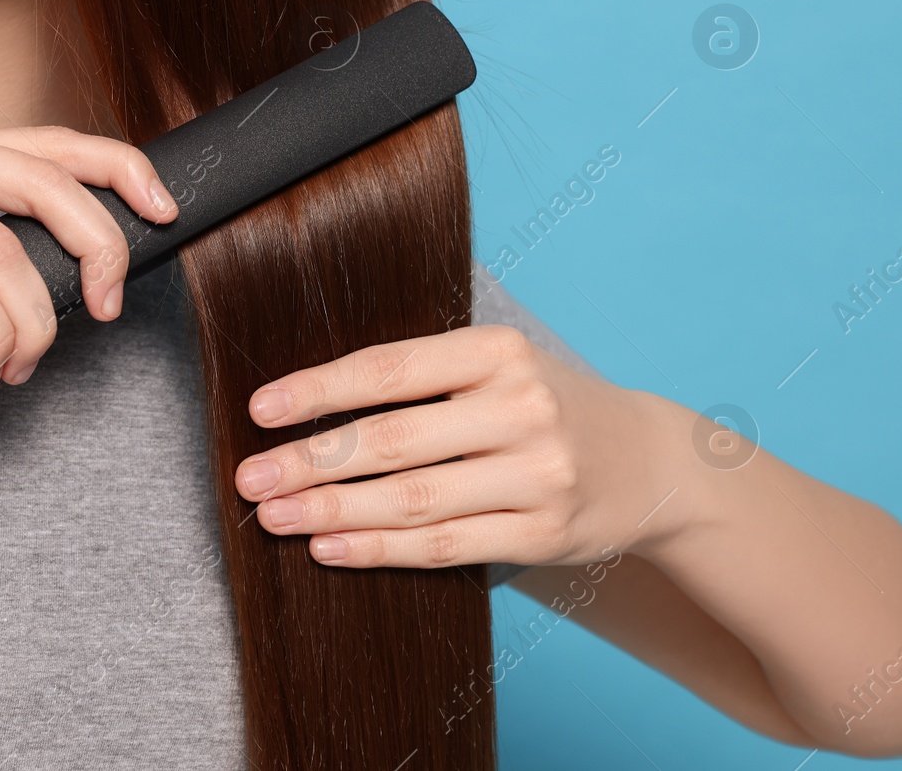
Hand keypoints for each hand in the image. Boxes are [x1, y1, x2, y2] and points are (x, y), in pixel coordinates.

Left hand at [232, 324, 690, 568]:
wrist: (652, 463)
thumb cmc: (544, 405)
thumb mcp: (497, 366)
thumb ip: (421, 378)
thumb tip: (309, 407)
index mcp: (499, 352)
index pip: (390, 369)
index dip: (319, 390)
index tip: (260, 409)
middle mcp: (522, 409)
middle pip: (394, 440)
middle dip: (310, 462)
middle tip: (249, 479)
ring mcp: (538, 476)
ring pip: (414, 499)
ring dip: (332, 511)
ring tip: (273, 517)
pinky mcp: (543, 535)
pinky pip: (445, 547)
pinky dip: (380, 549)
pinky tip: (330, 548)